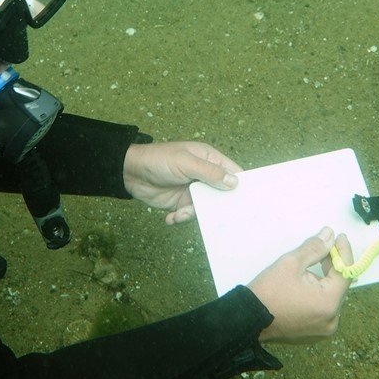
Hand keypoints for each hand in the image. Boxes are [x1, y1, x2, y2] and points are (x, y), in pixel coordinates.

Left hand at [122, 141, 242, 223]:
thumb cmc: (159, 160)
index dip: (240, 185)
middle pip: (222, 194)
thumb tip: (234, 182)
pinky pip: (189, 216)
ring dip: (194, 214)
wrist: (130, 172)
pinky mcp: (181, 204)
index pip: (233, 172)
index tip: (247, 201)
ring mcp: (193, 191)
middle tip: (218, 217)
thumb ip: (209, 172)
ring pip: (206, 208)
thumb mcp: (185, 163)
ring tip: (180, 213)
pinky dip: (180, 218)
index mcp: (210, 160)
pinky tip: (170, 217)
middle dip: (219, 206)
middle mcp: (205, 176)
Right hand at [247, 227, 352, 343]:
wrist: (246, 320)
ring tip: (313, 266)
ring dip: (324, 281)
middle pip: (338, 287)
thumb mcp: (291, 263)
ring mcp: (322, 331)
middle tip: (326, 247)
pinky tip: (307, 285)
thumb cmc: (268, 292)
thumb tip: (329, 235)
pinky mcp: (313, 335)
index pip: (345, 273)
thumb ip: (314, 248)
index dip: (343, 253)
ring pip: (330, 298)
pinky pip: (322, 310)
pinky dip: (318, 296)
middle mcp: (331, 321)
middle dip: (332, 266)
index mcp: (328, 304)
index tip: (339, 237)